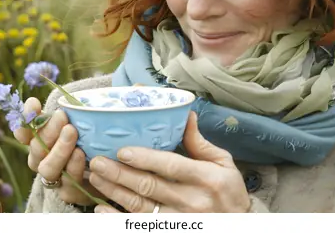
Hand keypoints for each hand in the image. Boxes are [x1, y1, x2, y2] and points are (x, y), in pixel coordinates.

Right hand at [14, 97, 104, 205]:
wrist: (104, 170)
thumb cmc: (89, 138)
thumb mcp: (82, 122)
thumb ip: (75, 110)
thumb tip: (79, 94)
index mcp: (39, 141)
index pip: (24, 130)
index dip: (26, 118)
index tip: (34, 103)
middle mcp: (41, 160)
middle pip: (37, 148)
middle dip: (48, 131)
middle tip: (62, 116)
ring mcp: (54, 177)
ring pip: (47, 168)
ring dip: (59, 149)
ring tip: (72, 132)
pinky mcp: (68, 192)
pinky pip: (67, 184)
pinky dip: (73, 168)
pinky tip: (81, 154)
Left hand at [87, 111, 250, 212]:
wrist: (239, 227)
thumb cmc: (229, 192)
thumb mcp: (223, 163)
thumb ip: (200, 142)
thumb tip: (186, 114)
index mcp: (205, 178)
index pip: (170, 166)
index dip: (145, 159)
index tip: (122, 150)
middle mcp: (191, 200)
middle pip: (149, 187)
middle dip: (120, 174)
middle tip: (97, 162)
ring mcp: (178, 220)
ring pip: (139, 207)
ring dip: (114, 192)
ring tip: (95, 177)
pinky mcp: (168, 231)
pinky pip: (139, 226)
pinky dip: (117, 219)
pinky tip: (101, 209)